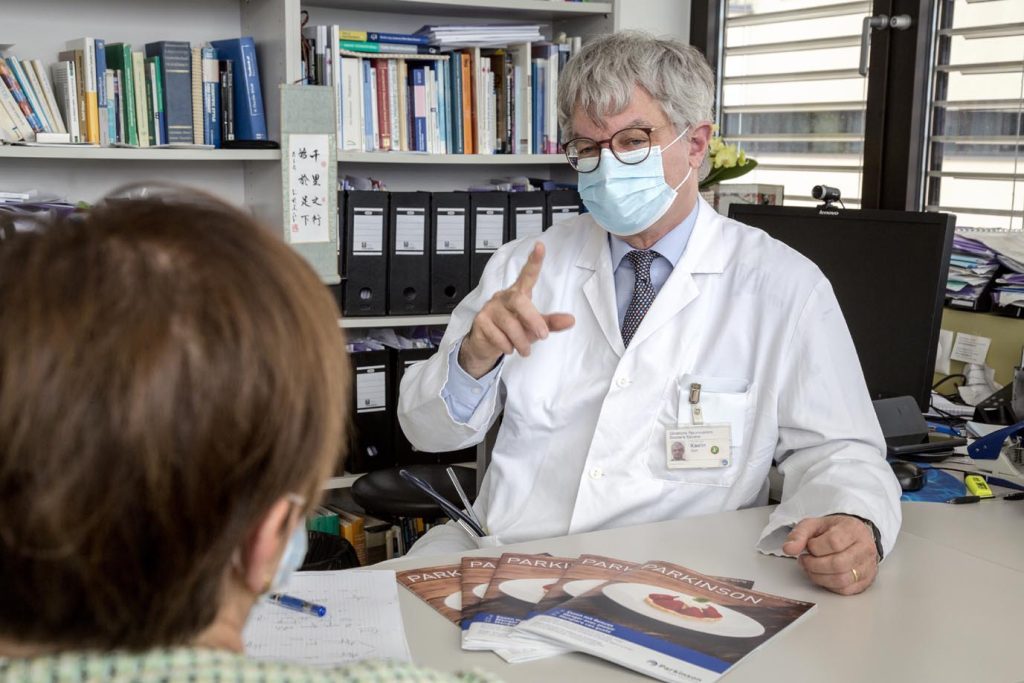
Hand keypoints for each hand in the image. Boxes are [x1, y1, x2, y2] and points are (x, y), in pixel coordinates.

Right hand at [458, 242, 574, 378]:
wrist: (486, 345)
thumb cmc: (513, 330)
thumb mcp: (534, 326)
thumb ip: (551, 323)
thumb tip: (571, 320)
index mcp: (519, 293)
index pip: (527, 274)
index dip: (534, 260)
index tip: (540, 246)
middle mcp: (504, 297)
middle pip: (519, 301)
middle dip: (533, 320)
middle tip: (543, 336)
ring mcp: (490, 308)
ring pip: (509, 323)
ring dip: (521, 341)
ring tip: (526, 350)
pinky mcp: (480, 321)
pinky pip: (498, 335)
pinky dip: (507, 346)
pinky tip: (508, 348)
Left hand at [782, 515, 878, 595]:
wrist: (855, 535)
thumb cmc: (834, 530)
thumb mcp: (814, 525)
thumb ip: (799, 534)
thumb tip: (788, 549)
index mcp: (853, 530)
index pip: (833, 542)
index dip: (815, 547)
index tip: (809, 546)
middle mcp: (865, 548)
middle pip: (838, 564)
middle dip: (814, 565)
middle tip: (806, 560)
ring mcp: (868, 566)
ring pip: (842, 580)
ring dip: (819, 577)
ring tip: (812, 568)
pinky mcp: (866, 581)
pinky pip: (845, 590)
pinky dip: (829, 585)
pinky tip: (823, 575)